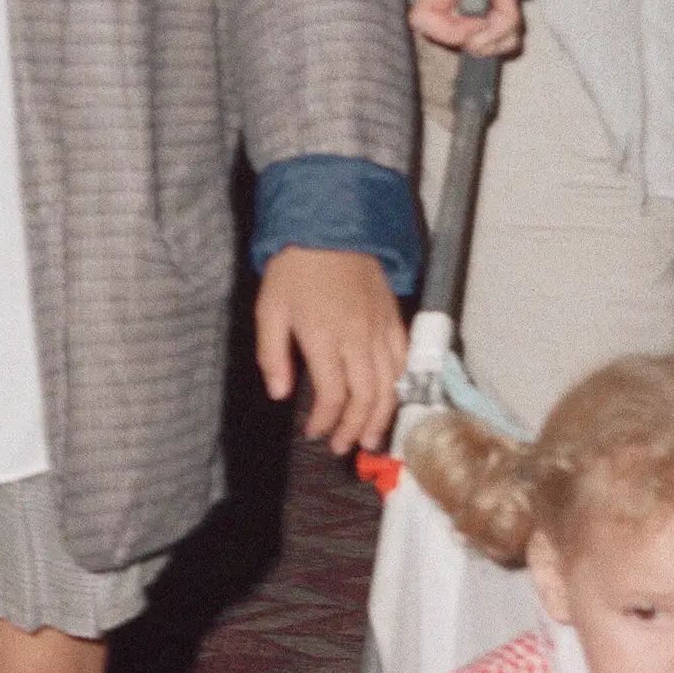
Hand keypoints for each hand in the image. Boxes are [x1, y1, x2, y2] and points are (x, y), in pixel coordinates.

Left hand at [257, 247, 407, 455]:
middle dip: (355, 427)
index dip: (326, 420)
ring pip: (390, 383)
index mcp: (324, 336)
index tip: (314, 433)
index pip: (333, 394)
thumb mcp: (269, 309)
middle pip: (366, 396)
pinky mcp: (394, 318)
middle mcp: (358, 337)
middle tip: (344, 447)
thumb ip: (273, 355)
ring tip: (370, 438)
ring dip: (382, 415)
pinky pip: (404, 360)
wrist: (330, 225)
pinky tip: (392, 400)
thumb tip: (281, 395)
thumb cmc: (295, 269)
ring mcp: (381, 328)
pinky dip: (401, 385)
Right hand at [408, 0, 542, 58]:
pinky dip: (506, 27)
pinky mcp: (472, 17)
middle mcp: (440, 7)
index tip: (483, 15)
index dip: (456, 30)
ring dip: (505, 28)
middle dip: (495, 27)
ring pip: (480, 44)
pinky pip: (489, 36)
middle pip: (462, 42)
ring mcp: (456, 15)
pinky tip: (508, 2)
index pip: (425, 22)